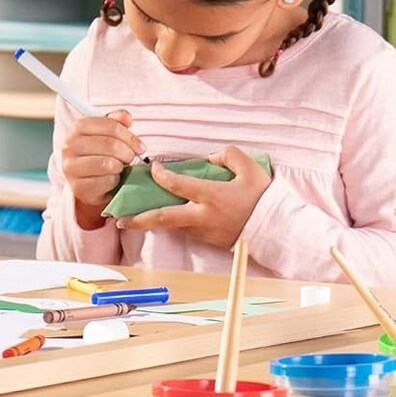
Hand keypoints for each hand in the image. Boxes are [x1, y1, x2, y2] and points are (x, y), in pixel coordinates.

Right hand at [61, 109, 142, 227]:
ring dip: (121, 167)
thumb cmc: (101, 155)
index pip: (110, 126)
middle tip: (131, 159)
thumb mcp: (108, 136)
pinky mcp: (78, 186)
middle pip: (111, 145)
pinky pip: (107, 182)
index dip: (130, 136)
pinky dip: (115, 181)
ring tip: (120, 167)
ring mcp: (71, 167)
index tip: (140, 146)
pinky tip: (112, 180)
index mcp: (78, 127)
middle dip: (128, 153)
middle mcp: (70, 145)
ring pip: (109, 164)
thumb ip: (117, 123)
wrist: (89, 184)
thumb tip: (127, 117)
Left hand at [116, 146, 270, 250]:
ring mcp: (205, 232)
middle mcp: (203, 216)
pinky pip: (188, 230)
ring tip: (137, 217)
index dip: (160, 175)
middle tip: (119, 219)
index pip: (175, 185)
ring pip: (174, 226)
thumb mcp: (249, 167)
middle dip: (139, 219)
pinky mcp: (210, 241)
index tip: (153, 168)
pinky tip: (169, 218)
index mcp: (210, 196)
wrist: (276, 229)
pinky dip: (176, 223)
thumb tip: (209, 158)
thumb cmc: (263, 197)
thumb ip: (226, 155)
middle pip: (163, 218)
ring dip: (156, 221)